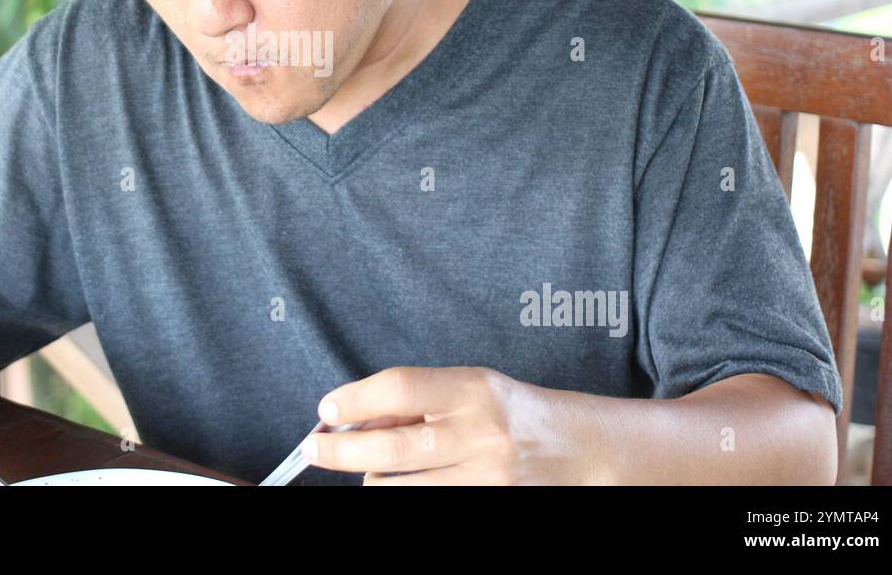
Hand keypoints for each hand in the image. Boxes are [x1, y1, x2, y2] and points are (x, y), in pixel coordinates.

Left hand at [300, 366, 586, 484]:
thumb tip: (351, 415)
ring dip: (371, 479)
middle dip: (341, 450)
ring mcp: (486, 479)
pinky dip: (401, 495)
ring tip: (369, 468)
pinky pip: (426, 504)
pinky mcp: (488, 505)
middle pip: (392, 449)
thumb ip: (416, 399)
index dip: (355, 399)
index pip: (401, 387)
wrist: (578, 449)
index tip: (326, 408)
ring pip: (401, 489)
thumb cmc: (512, 411)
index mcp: (474, 390)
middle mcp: (481, 435)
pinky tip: (398, 483)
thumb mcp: (469, 387)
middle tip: (313, 448)